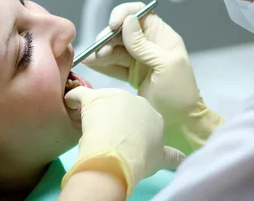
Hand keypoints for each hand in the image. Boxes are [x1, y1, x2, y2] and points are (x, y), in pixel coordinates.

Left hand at [61, 87, 183, 198]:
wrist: (120, 156)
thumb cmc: (141, 159)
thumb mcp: (161, 159)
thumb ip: (172, 155)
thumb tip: (183, 157)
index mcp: (153, 114)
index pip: (138, 116)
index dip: (129, 127)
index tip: (123, 138)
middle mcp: (137, 101)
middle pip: (121, 106)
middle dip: (114, 118)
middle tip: (107, 135)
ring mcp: (116, 96)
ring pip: (102, 101)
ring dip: (95, 112)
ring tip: (90, 128)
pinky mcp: (95, 98)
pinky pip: (80, 94)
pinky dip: (73, 97)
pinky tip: (70, 103)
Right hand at [84, 2, 224, 154]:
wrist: (181, 125)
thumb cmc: (178, 94)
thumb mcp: (164, 66)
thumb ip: (144, 45)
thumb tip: (127, 20)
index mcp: (162, 37)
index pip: (141, 14)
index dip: (124, 14)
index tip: (113, 24)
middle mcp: (149, 45)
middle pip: (123, 31)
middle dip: (109, 37)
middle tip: (99, 49)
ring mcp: (139, 60)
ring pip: (115, 48)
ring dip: (102, 51)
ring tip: (91, 59)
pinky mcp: (131, 75)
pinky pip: (113, 65)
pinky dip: (101, 64)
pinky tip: (90, 64)